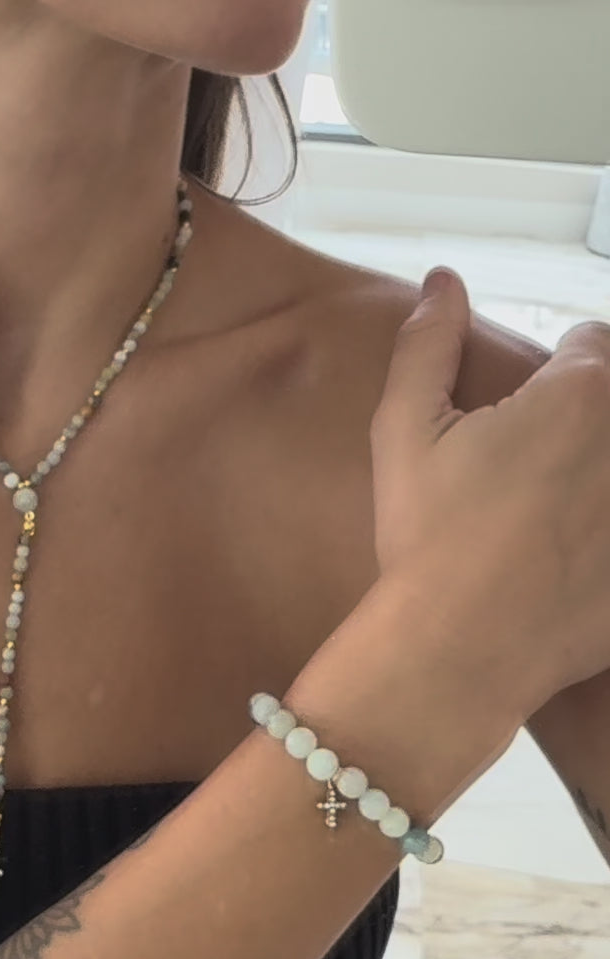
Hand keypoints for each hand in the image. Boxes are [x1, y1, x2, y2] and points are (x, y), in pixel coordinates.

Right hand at [369, 266, 609, 720]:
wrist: (463, 643)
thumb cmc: (428, 533)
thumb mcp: (403, 431)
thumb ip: (427, 345)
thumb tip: (444, 279)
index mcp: (580, 394)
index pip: (594, 345)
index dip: (557, 373)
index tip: (528, 411)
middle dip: (589, 419)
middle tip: (539, 465)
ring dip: (598, 470)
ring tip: (550, 508)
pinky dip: (604, 531)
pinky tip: (575, 554)